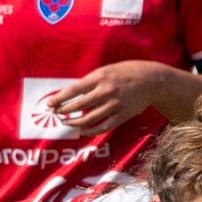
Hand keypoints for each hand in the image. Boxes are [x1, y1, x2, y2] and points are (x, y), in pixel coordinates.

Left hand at [45, 62, 160, 134]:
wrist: (152, 80)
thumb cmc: (126, 72)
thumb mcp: (107, 70)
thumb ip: (90, 81)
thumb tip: (70, 92)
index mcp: (100, 77)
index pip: (74, 90)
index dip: (60, 98)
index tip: (50, 104)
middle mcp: (106, 91)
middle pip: (79, 105)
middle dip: (64, 111)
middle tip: (56, 113)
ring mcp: (115, 104)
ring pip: (89, 119)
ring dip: (74, 123)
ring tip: (66, 122)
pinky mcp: (122, 115)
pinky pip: (103, 127)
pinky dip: (90, 131)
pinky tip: (82, 130)